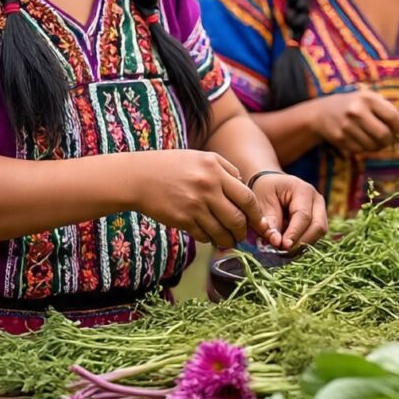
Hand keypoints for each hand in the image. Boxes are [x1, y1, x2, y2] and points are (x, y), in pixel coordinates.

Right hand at [130, 150, 271, 247]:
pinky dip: (210, 239)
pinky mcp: (182, 220)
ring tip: (229, 240)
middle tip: (243, 235)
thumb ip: (227, 170)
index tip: (260, 223)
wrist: (139, 177)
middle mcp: (207, 188)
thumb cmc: (174, 166)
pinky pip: (204, 235)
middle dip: (243, 232)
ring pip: (221, 232)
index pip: (247, 198)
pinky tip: (210, 236)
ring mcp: (194, 205)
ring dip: (228, 240)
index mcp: (216, 170)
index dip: (256, 215)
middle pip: (237, 219)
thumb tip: (244, 186)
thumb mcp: (203, 157)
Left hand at [250, 172, 327, 250]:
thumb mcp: (262, 202)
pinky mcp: (318, 220)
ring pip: (319, 233)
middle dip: (301, 241)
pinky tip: (288, 246)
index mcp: (303, 190)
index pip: (304, 216)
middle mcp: (317, 199)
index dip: (294, 233)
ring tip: (283, 249)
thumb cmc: (265, 190)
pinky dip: (302, 243)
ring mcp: (320, 210)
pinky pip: (315, 236)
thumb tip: (277, 242)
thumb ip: (270, 222)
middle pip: (318, 226)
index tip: (283, 246)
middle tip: (283, 251)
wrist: (271, 185)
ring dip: (302, 244)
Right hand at [313, 89, 398, 153]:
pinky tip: (360, 139)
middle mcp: (357, 111)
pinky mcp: (340, 139)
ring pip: (373, 146)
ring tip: (373, 138)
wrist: (322, 112)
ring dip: (377, 146)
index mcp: (367, 98)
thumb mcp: (370, 101)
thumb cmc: (353, 105)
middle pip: (384, 135)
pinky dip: (364, 148)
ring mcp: (347, 126)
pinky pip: (361, 151)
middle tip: (388, 139)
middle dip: (389, 140)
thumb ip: (389, 113)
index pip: (392, 116)